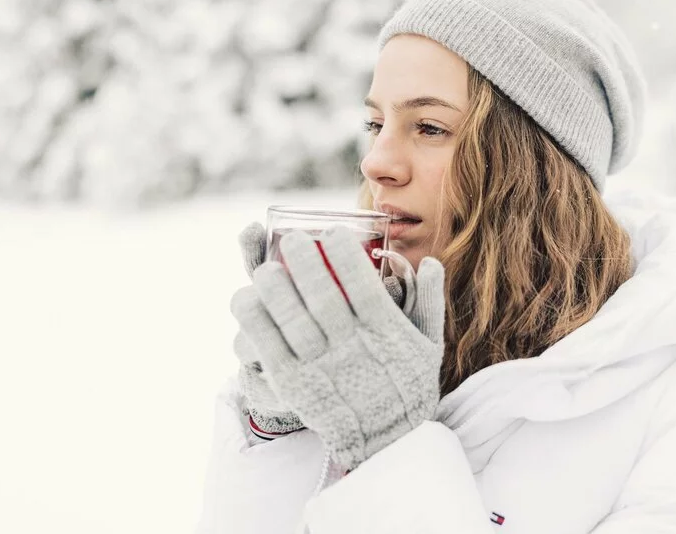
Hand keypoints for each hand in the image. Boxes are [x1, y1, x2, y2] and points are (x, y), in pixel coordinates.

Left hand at [230, 227, 445, 470]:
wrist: (389, 443)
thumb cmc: (408, 387)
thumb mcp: (430, 345)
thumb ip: (429, 301)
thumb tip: (429, 261)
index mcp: (384, 333)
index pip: (364, 288)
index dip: (347, 258)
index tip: (334, 231)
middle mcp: (352, 349)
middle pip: (324, 300)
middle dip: (307, 264)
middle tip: (293, 237)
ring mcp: (322, 368)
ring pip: (294, 323)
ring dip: (277, 292)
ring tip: (264, 267)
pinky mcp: (297, 385)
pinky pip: (271, 350)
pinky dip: (256, 324)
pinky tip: (245, 299)